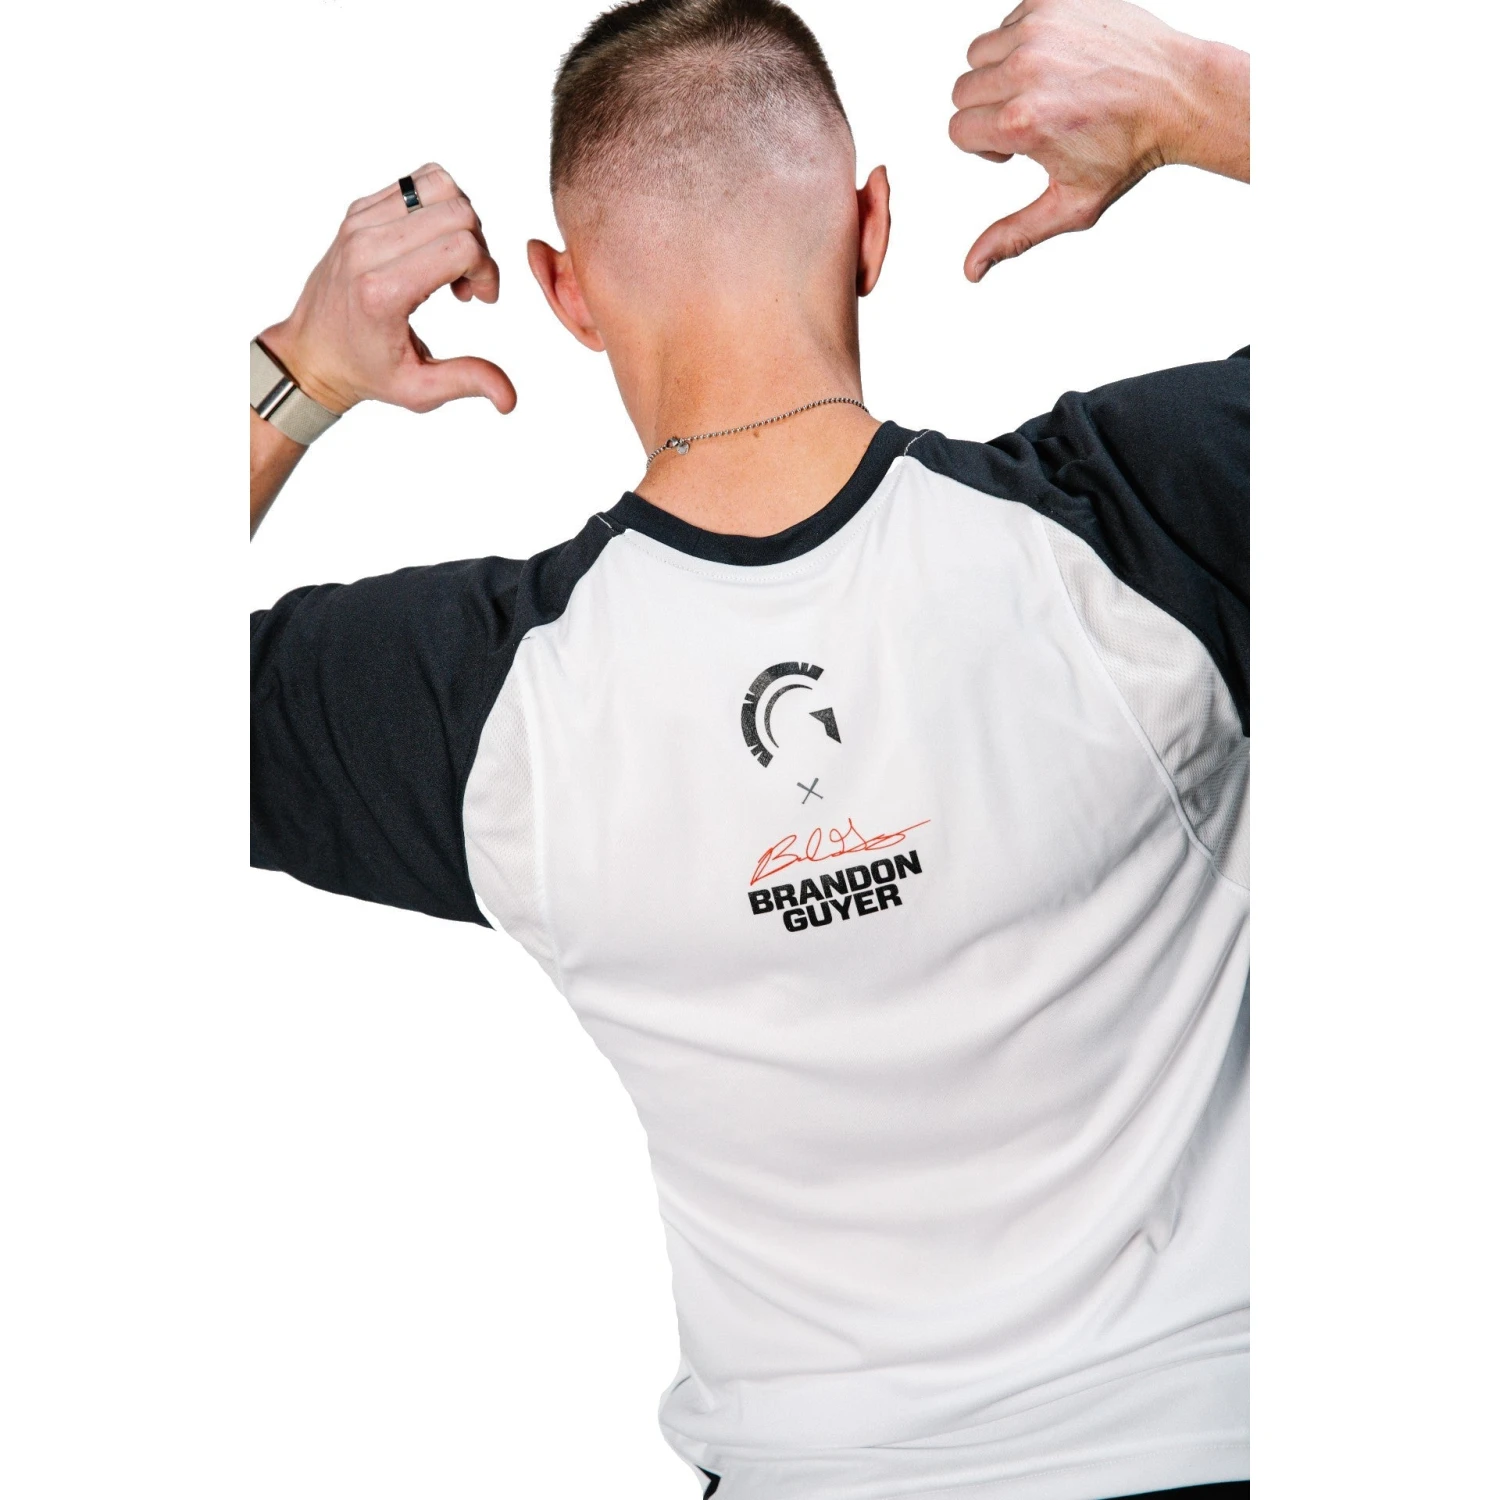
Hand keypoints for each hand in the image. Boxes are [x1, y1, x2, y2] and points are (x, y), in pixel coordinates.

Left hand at [258, 164, 516, 414]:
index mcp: (383, 291)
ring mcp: (359, 223)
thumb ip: (466, 383)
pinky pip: (417, 183)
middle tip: (468, 283)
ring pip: (439, 185)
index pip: (461, 246)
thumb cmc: (366, 370)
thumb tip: (510, 399)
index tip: (479, 298)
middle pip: (458, 211)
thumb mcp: (418, 390)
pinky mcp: (358, 210)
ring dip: (461, 220)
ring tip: (452, 258)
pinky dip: (439, 208)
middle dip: (480, 246)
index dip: (487, 270)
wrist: (312, 351)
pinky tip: (433, 244)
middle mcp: (368, 248)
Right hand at [950, 0, 1248, 278]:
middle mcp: (1025, 69)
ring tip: (1042, 88)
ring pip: (979, 53)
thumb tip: (971, 271)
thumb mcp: (1070, 206)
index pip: (958, 130)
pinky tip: (1057, 61)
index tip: (1016, 147)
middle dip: (986, 110)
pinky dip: (1022, 40)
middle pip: (962, 91)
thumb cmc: (1128, 151)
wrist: (1179, 93)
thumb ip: (1014, 236)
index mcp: (1022, 121)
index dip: (983, 146)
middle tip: (1030, 119)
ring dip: (999, 73)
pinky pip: (1008, 21)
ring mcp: (1039, 28)